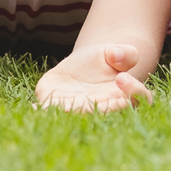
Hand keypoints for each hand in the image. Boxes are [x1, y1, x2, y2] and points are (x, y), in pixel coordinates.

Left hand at [35, 43, 153, 112]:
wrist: (82, 67)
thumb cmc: (104, 60)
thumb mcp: (116, 51)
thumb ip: (125, 53)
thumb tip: (117, 57)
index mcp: (122, 97)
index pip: (136, 102)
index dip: (133, 92)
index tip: (122, 78)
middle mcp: (102, 109)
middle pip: (105, 115)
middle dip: (101, 109)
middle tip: (95, 98)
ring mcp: (78, 110)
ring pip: (77, 119)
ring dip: (71, 115)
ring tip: (65, 107)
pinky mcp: (57, 107)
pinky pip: (50, 115)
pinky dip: (43, 114)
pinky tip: (35, 108)